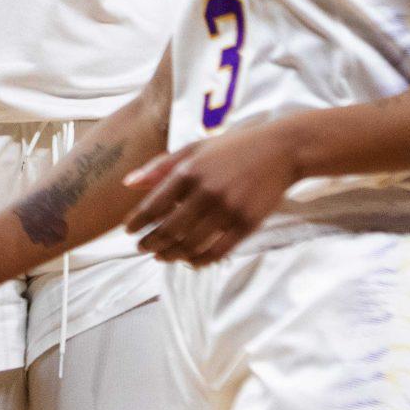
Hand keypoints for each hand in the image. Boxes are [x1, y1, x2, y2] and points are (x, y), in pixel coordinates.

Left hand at [122, 122, 300, 265]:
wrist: (280, 150)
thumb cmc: (233, 148)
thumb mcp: (195, 148)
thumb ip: (161, 166)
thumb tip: (128, 184)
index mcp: (189, 170)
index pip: (154, 205)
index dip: (138, 223)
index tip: (129, 232)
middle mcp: (206, 190)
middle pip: (169, 229)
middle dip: (151, 243)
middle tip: (143, 248)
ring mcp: (228, 209)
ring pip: (190, 244)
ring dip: (171, 255)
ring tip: (162, 256)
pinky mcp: (246, 224)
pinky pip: (217, 252)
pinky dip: (199, 261)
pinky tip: (190, 261)